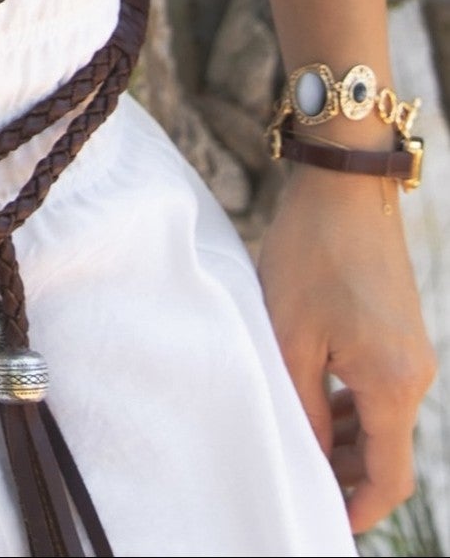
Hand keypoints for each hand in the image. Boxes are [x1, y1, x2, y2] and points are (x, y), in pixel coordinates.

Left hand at [257, 160, 436, 535]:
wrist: (345, 183)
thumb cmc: (312, 253)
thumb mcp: (291, 335)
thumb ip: (301, 404)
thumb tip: (306, 457)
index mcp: (393, 384)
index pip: (389, 476)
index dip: (359, 508)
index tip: (327, 522)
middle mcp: (415, 373)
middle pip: (388, 452)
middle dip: (347, 476)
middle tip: (302, 483)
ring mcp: (413, 350)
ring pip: (383, 419)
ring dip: (347, 439)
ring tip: (301, 444)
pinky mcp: (401, 329)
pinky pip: (381, 387)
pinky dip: (352, 405)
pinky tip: (316, 401)